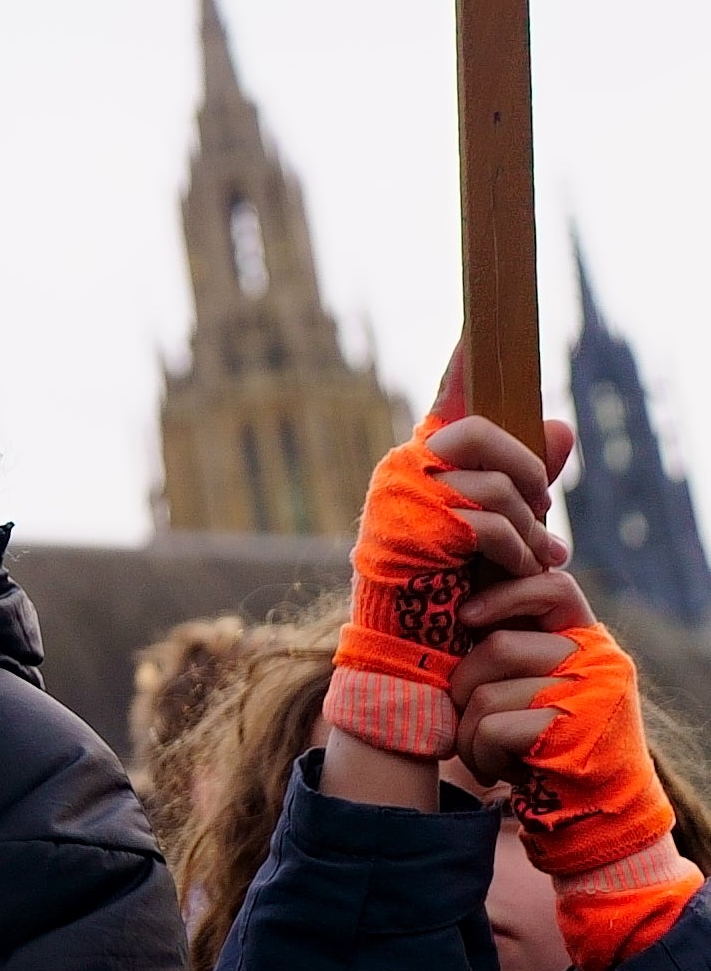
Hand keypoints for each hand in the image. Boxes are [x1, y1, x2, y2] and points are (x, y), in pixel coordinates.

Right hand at [329, 345, 578, 760]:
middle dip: (532, 475)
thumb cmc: (452, 593)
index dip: (466, 358)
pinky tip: (511, 572)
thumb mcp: (502, 532)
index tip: (481, 317)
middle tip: (543, 515)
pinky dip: (515, 552)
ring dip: (529, 529)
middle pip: (489, 432)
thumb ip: (530, 482)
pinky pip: (493, 523)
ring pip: (500, 484)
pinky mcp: (416, 529)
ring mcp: (406, 497)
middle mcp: (406, 467)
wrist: (414, 654)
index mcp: (422, 459)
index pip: (449, 396)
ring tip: (527, 559)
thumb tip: (564, 425)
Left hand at [451, 613, 702, 970]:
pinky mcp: (572, 734)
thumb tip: (459, 602)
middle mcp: (598, 662)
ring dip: (468, 729)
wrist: (594, 820)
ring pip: (485, 691)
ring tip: (490, 750)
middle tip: (473, 717)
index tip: (466, 618)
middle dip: (464, 686)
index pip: (551, 586)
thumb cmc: (549, 749)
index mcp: (590, 642)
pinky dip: (480, 754)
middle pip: (496, 646)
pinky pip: (492, 728)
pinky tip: (502, 771)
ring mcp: (589, 697)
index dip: (503, 593)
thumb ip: (517, 647)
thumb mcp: (539, 688)